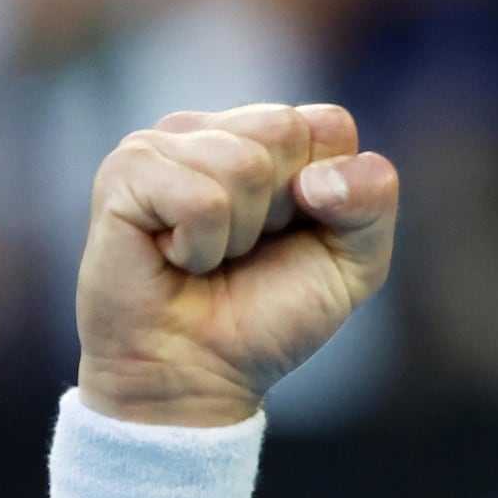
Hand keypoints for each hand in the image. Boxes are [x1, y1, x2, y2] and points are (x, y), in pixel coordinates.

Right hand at [75, 103, 397, 426]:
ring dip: (241, 234)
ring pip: (243, 163)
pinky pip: (200, 198)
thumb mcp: (353, 265)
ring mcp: (162, 144)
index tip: (298, 233)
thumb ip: (372, 202)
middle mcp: (213, 130)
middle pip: (285, 128)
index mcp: (267, 140)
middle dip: (286, 208)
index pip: (329, 123)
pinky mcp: (125, 172)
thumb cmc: (268, 317)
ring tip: (211, 257)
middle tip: (248, 248)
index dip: (333, 192)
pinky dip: (201, 247)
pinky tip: (176, 258)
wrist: (198, 374)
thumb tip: (320, 177)